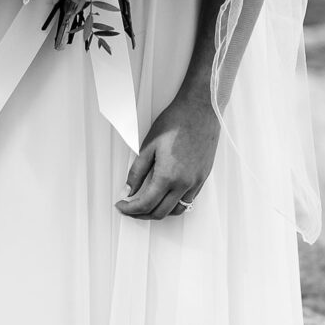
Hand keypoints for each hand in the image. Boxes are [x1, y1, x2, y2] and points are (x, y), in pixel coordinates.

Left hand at [116, 86, 219, 219]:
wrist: (200, 110)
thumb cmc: (175, 122)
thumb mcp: (148, 146)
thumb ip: (137, 172)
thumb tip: (129, 190)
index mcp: (168, 176)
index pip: (145, 204)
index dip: (130, 209)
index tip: (121, 206)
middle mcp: (184, 183)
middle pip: (160, 212)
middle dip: (141, 214)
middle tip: (129, 208)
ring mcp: (196, 182)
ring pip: (176, 210)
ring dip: (159, 212)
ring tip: (146, 205)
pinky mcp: (203, 177)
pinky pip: (188, 200)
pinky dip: (174, 203)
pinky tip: (165, 196)